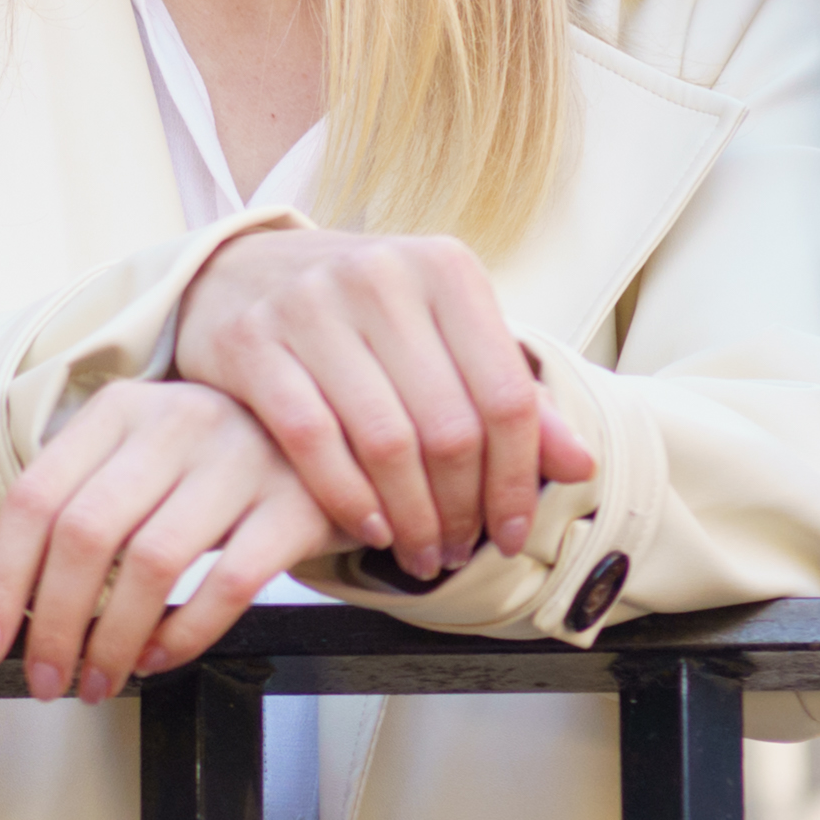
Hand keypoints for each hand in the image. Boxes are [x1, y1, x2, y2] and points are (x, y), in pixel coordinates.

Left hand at [0, 376, 343, 701]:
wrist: (337, 434)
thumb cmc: (215, 464)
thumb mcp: (144, 456)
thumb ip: (85, 504)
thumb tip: (14, 608)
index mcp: (120, 409)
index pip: (35, 498)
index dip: (1, 580)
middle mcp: (175, 423)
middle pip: (86, 534)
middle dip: (54, 625)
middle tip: (46, 680)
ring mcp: (239, 460)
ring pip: (152, 564)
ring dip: (113, 641)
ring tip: (99, 681)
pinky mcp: (295, 504)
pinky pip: (228, 585)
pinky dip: (184, 634)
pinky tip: (158, 659)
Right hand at [170, 224, 593, 575]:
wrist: (237, 271)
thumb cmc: (360, 313)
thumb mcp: (441, 333)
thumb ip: (506, 393)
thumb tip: (582, 463)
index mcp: (446, 267)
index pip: (505, 395)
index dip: (518, 478)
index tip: (513, 531)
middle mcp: (383, 275)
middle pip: (448, 427)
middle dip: (462, 508)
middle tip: (459, 551)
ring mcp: (311, 303)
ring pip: (385, 442)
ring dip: (411, 517)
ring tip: (421, 552)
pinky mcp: (253, 340)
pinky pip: (314, 441)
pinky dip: (348, 498)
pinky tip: (368, 529)